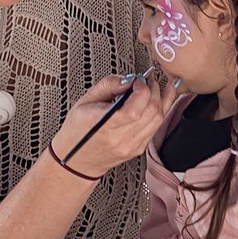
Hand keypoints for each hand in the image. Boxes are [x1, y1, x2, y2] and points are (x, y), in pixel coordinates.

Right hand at [51, 71, 180, 177]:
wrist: (76, 160)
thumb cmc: (77, 130)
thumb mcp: (85, 101)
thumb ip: (108, 85)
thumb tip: (129, 79)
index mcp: (105, 126)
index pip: (135, 108)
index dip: (142, 89)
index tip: (137, 80)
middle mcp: (120, 139)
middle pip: (151, 112)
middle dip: (153, 91)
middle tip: (147, 81)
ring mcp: (131, 146)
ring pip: (158, 120)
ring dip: (160, 100)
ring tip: (154, 88)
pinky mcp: (138, 149)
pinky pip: (156, 128)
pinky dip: (159, 112)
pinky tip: (159, 101)